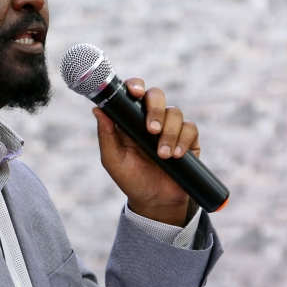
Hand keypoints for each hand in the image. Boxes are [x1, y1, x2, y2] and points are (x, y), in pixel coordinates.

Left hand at [93, 79, 199, 226]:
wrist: (155, 201)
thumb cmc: (131, 179)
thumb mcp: (113, 160)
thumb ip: (106, 135)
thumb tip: (97, 109)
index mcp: (130, 119)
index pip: (133, 92)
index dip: (135, 86)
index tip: (135, 93)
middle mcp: (151, 118)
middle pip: (156, 95)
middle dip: (155, 109)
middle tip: (152, 130)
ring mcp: (170, 127)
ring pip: (175, 112)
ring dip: (169, 133)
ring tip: (163, 155)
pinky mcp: (188, 138)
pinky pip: (190, 128)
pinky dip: (183, 140)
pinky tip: (176, 155)